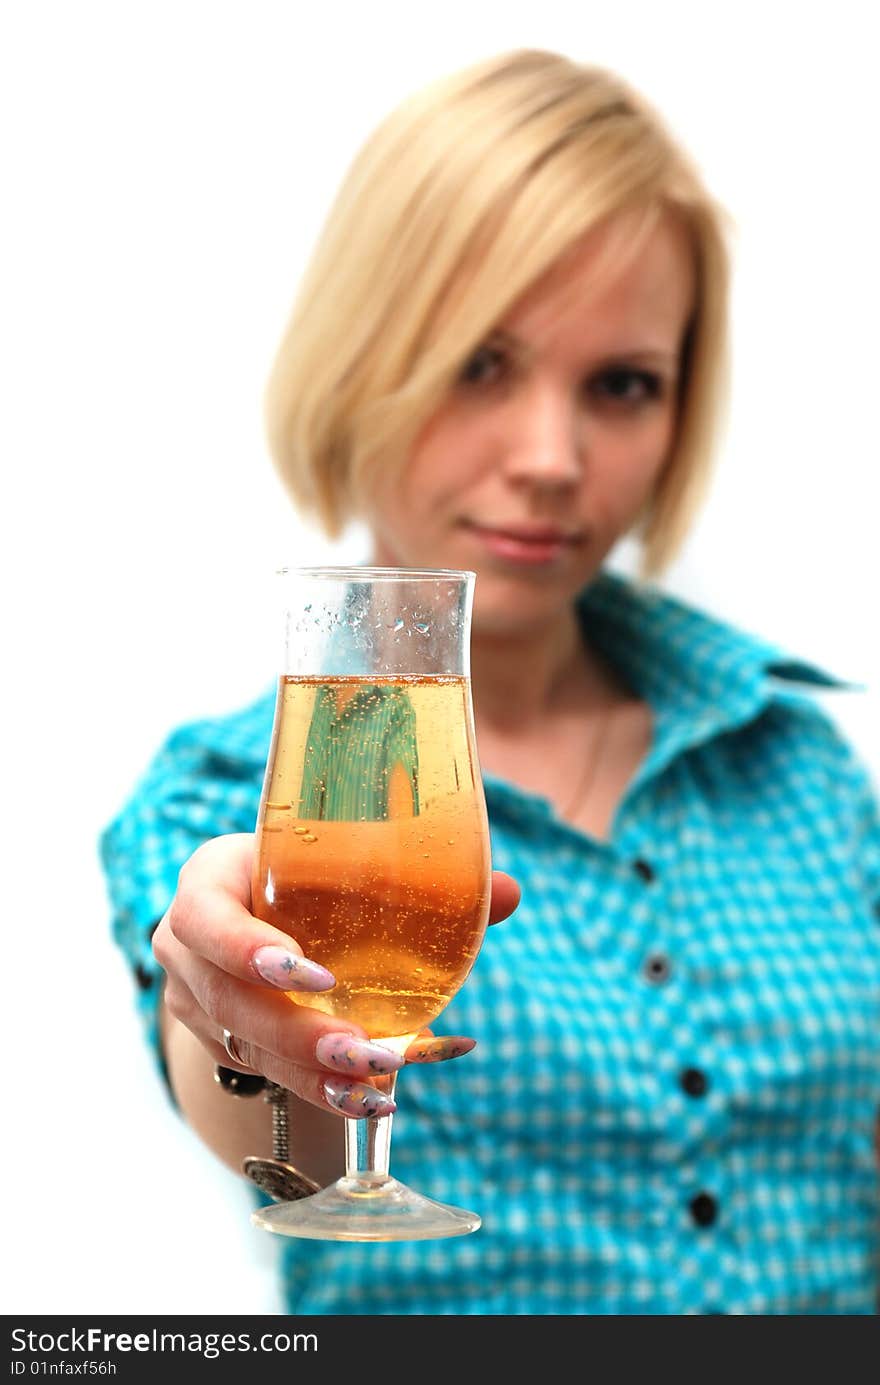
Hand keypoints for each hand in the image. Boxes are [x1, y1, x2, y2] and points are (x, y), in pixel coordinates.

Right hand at [152, 833, 518, 1117]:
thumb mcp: (344, 858)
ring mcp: (198, 1000)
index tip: (314, 974)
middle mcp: (189, 945)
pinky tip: (370, 1100)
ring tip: (381, 1085)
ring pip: (247, 1047)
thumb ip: (420, 874)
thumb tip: (506, 893)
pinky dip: (319, 1087)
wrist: (263, 908)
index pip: (205, 917)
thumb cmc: (308, 869)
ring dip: (313, 1072)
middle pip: (228, 1001)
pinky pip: (266, 1072)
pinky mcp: (220, 1041)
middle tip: (366, 1050)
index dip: (247, 950)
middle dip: (298, 1034)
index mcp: (209, 880)